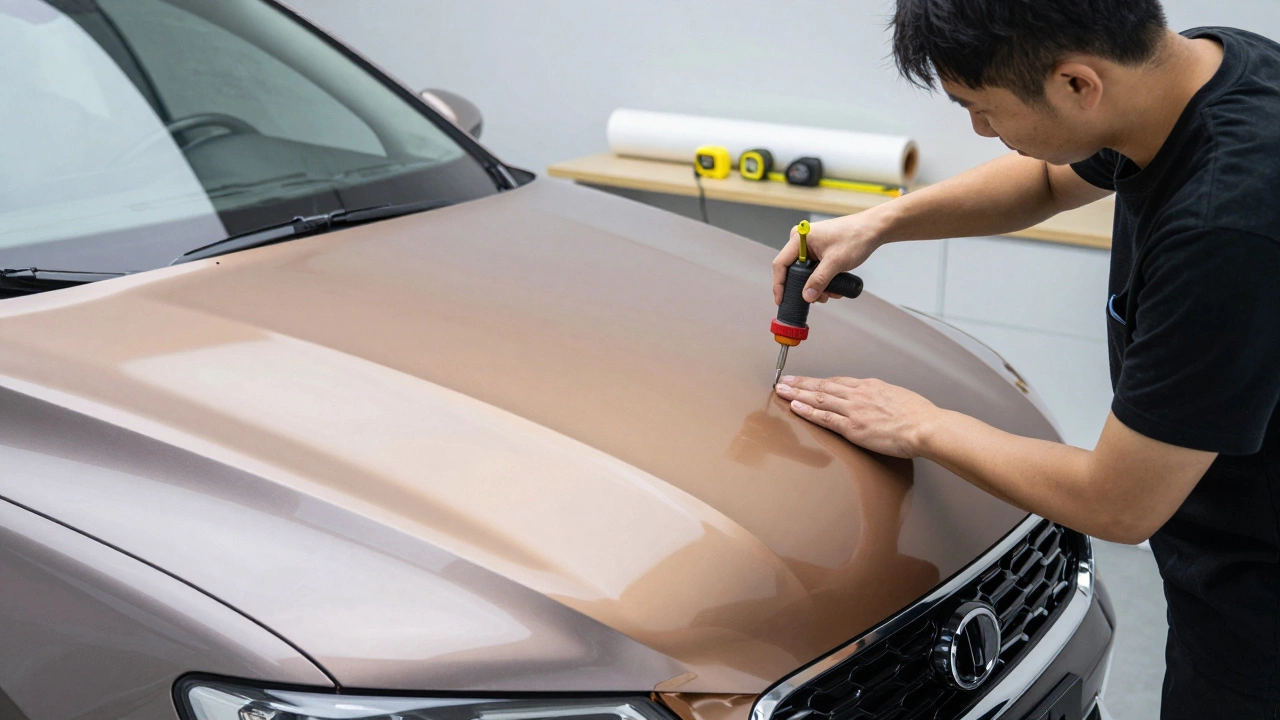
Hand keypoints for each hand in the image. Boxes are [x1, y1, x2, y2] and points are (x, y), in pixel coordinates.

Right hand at [772, 214, 883, 304]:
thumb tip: (806, 297)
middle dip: (804, 288)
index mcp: (799, 238)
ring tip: (831, 293)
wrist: (873, 229)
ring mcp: (810, 246)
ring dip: (816, 286)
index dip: (779, 284)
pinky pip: (814, 270)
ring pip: (805, 273)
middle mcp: (801, 241)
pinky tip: (834, 286)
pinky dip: (822, 280)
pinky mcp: (819, 251)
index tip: (781, 300)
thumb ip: (819, 281)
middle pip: (792, 270)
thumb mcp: (835, 262)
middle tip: (815, 299)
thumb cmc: (855, 237)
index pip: (781, 264)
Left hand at [774, 375, 940, 457]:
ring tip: (781, 391)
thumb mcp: (898, 396)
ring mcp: (854, 410)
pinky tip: (795, 407)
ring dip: (797, 394)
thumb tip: (877, 400)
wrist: (925, 426)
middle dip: (801, 383)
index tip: (807, 380)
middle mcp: (858, 394)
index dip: (819, 381)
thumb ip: (882, 396)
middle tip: (784, 380)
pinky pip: (825, 418)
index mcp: (870, 386)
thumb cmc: (919, 415)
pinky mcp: (853, 427)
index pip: (838, 381)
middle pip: (823, 386)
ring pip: (819, 398)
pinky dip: (808, 411)